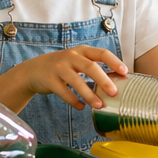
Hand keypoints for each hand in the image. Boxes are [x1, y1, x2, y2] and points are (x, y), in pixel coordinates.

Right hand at [14, 46, 128, 110]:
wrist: (33, 71)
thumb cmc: (62, 67)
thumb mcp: (76, 60)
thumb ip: (92, 66)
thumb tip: (116, 82)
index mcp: (81, 51)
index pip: (101, 53)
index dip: (114, 62)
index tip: (125, 72)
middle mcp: (70, 56)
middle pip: (90, 66)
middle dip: (103, 80)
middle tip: (114, 92)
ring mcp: (59, 68)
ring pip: (76, 81)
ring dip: (89, 94)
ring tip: (99, 105)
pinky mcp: (49, 80)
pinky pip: (64, 92)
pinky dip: (73, 101)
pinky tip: (80, 107)